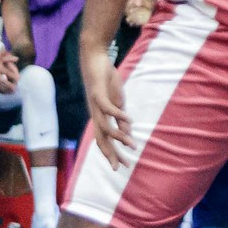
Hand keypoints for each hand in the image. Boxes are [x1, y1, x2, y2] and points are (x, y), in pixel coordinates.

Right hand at [0, 51, 18, 94]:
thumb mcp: (0, 59)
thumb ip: (9, 58)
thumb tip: (17, 59)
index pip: (7, 73)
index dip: (12, 77)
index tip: (18, 79)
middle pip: (3, 81)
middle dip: (10, 85)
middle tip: (16, 88)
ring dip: (6, 90)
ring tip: (12, 92)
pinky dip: (1, 91)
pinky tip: (6, 92)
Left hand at [82, 48, 135, 169]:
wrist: (95, 59)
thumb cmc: (106, 80)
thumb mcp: (118, 101)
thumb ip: (121, 117)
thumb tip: (127, 133)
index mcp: (100, 117)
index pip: (105, 140)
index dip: (113, 154)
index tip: (123, 166)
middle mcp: (95, 115)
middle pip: (101, 140)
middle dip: (111, 154)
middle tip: (121, 168)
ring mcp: (95, 106)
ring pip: (105, 128)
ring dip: (119, 138)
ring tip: (132, 144)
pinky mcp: (98, 94)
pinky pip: (108, 109)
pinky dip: (119, 116)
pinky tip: (130, 120)